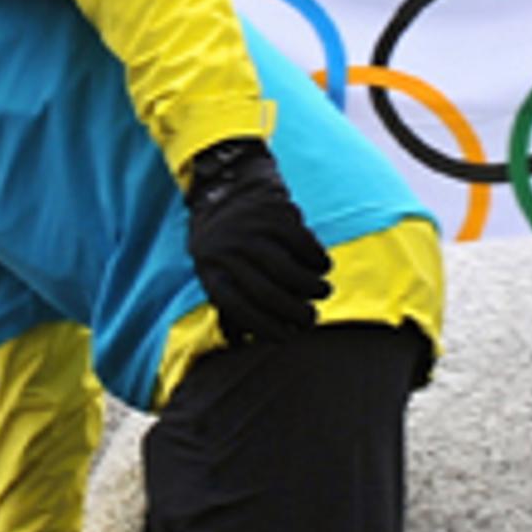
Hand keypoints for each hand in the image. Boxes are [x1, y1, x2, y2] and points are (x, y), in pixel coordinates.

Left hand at [183, 138, 329, 343]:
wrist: (225, 187)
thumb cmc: (222, 245)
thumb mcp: (212, 272)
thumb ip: (226, 307)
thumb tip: (242, 345)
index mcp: (211, 271)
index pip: (240, 308)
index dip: (266, 327)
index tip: (288, 338)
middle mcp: (228, 251)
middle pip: (267, 293)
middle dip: (295, 313)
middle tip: (311, 320)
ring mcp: (251, 230)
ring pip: (288, 270)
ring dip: (311, 288)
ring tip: (321, 293)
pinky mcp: (273, 212)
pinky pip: (302, 242)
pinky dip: (317, 259)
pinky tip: (321, 267)